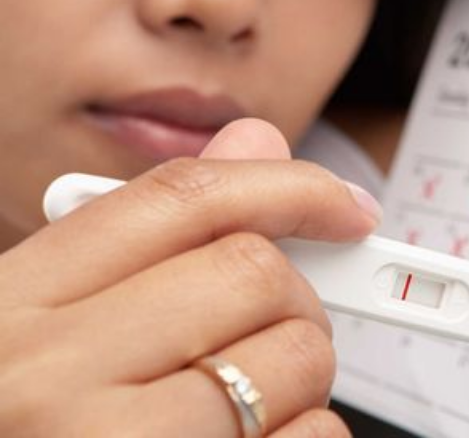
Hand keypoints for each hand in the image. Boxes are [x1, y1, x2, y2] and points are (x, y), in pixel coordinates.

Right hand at [0, 118, 380, 435]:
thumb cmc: (33, 417)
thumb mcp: (50, 321)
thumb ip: (153, 235)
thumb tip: (258, 146)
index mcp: (18, 303)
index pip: (185, 198)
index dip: (288, 185)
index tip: (347, 207)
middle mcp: (50, 373)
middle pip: (253, 274)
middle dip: (296, 297)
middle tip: (280, 328)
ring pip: (292, 361)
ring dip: (304, 377)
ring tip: (249, 404)